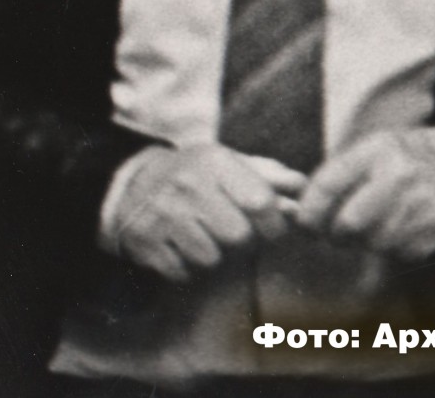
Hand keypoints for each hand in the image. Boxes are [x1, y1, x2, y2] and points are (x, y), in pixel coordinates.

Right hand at [107, 144, 307, 283]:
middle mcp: (188, 186)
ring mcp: (163, 215)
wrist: (132, 183)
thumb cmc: (195, 175)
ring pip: (210, 258)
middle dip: (241, 241)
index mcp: (214, 162)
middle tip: (231, 232)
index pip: (261, 202)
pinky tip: (181, 247)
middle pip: (238, 236)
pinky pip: (182, 272)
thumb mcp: (229, 163)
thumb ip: (269, 177)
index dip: (275, 224)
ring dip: (213, 255)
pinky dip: (186, 267)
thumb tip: (302, 190)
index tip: (272, 229)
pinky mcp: (146, 242)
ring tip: (204, 237)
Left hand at [294, 128, 434, 261]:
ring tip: (375, 228)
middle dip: (337, 235)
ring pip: (374, 243)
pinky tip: (404, 230)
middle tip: (338, 234)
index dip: (308, 212)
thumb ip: (337, 178)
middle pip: (349, 223)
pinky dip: (396, 249)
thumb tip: (292, 213)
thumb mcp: (372, 151)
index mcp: (375, 150)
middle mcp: (399, 173)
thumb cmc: (404, 160)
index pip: (328, 185)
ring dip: (367, 243)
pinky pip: (401, 253)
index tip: (305, 225)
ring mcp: (422, 201)